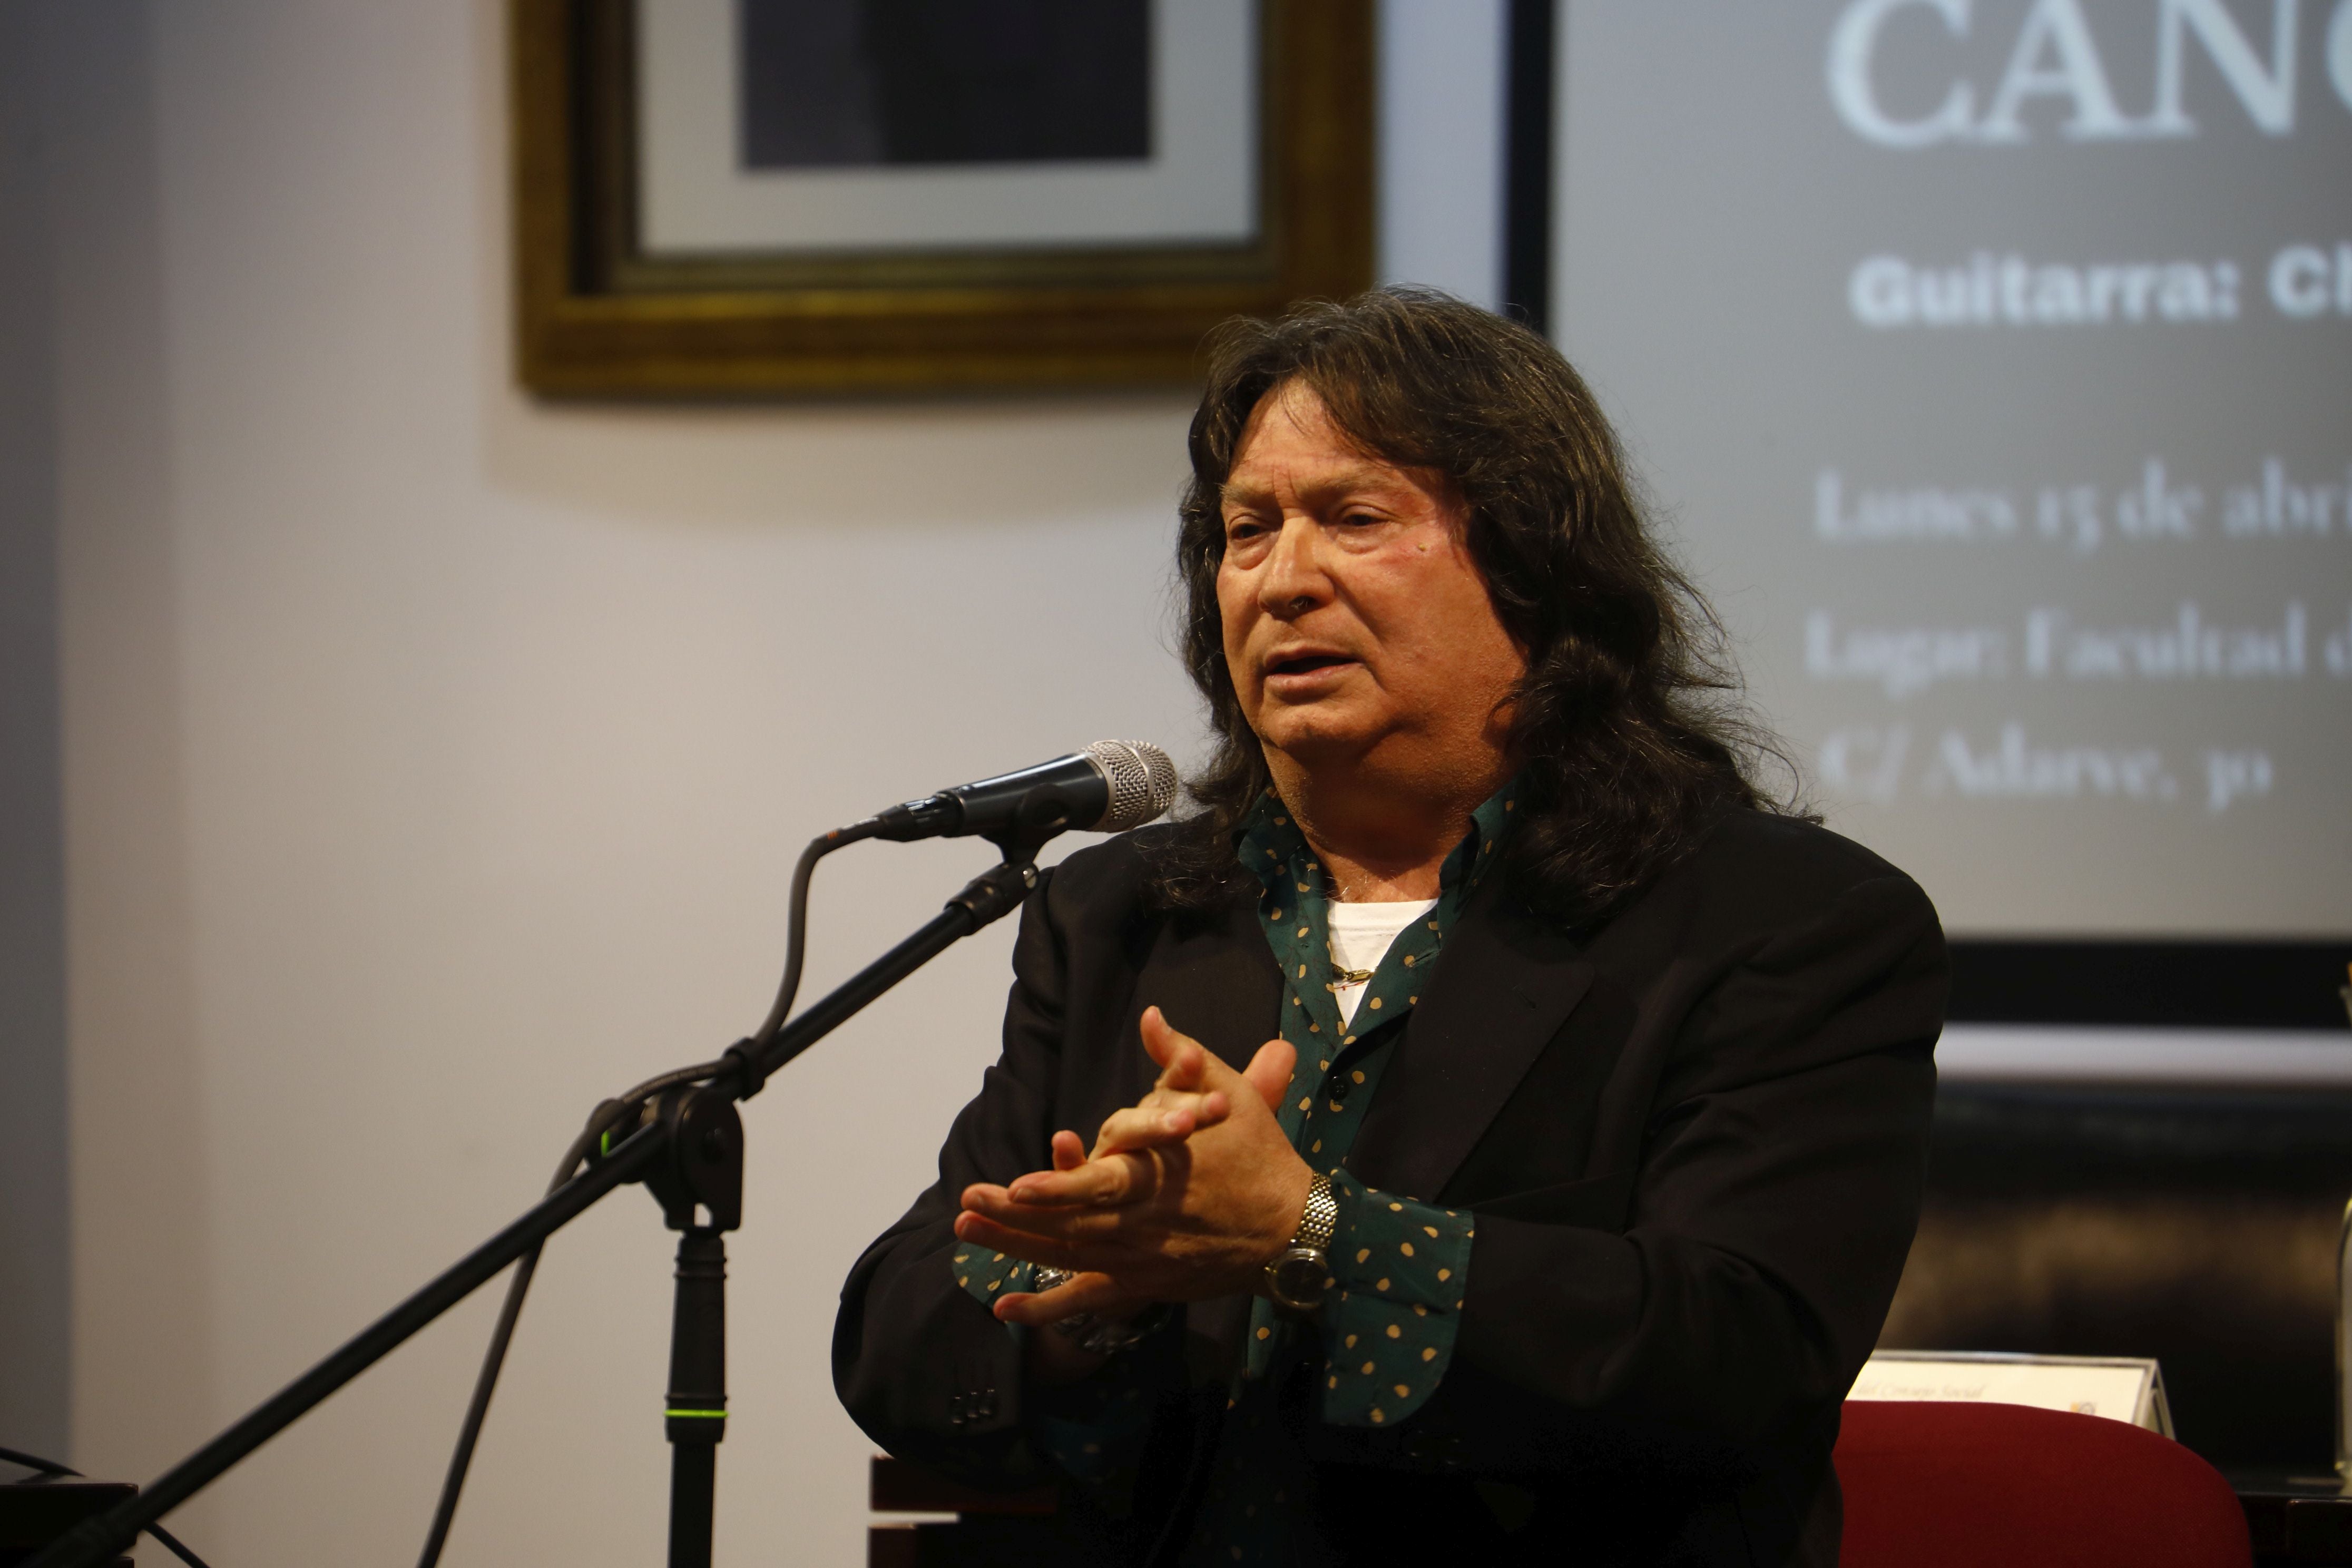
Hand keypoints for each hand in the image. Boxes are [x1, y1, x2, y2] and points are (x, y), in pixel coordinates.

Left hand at [955, 1007, 1312, 1326]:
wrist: (1293, 1228)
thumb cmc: (1260, 1155)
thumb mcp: (1228, 1096)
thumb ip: (1182, 1057)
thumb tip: (1151, 1017)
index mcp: (1159, 1178)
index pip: (1100, 1185)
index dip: (1058, 1187)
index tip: (1017, 1185)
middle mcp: (1143, 1225)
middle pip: (1068, 1224)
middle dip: (1013, 1215)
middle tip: (966, 1204)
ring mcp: (1140, 1260)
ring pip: (1068, 1257)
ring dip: (1014, 1247)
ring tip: (966, 1232)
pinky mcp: (1144, 1283)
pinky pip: (1088, 1300)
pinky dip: (1047, 1307)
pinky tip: (1005, 1308)